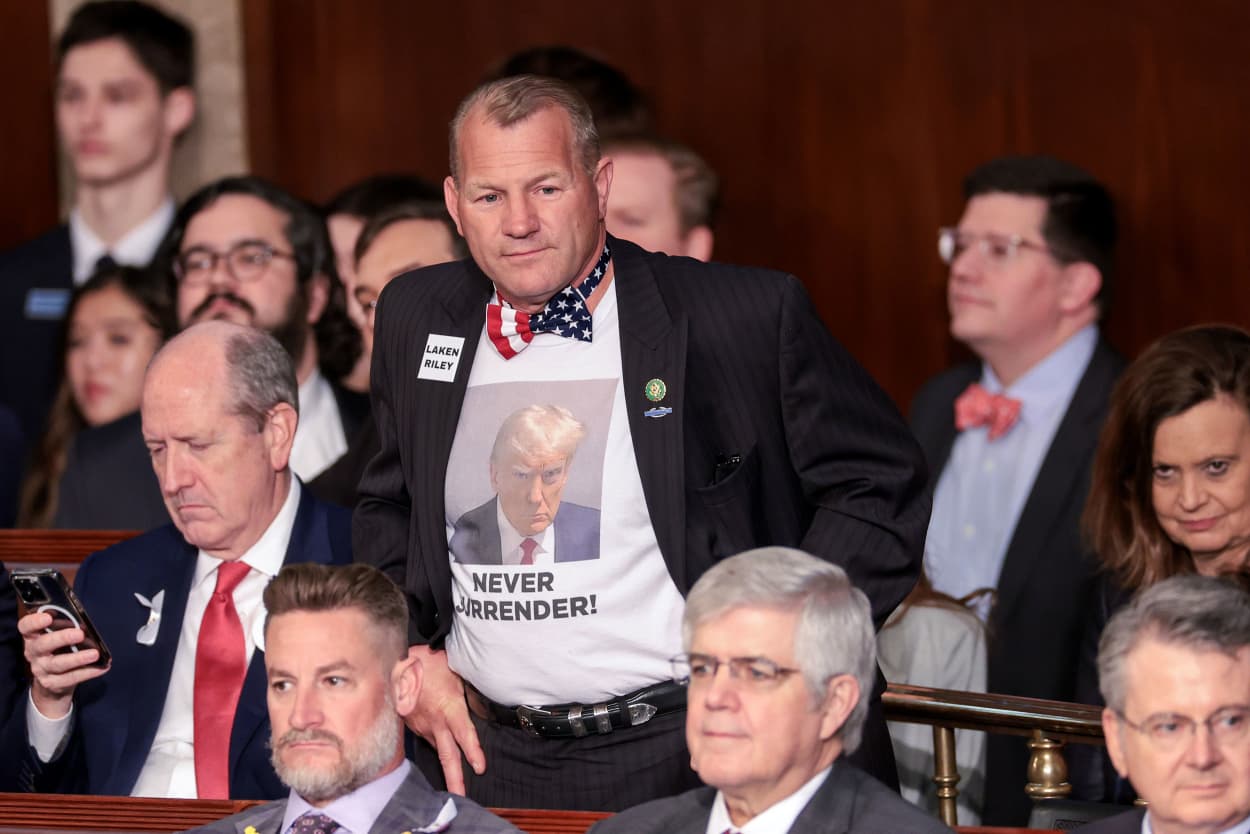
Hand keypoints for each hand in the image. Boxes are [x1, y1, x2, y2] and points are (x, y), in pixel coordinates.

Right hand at [19, 611, 107, 718]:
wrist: (53, 682)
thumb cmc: (59, 649)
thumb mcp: (58, 635)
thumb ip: (66, 625)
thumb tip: (85, 618)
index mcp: (34, 636)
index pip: (26, 627)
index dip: (34, 621)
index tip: (48, 617)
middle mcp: (34, 652)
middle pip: (42, 645)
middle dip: (61, 638)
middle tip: (79, 634)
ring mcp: (41, 669)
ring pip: (57, 664)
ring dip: (78, 658)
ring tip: (95, 654)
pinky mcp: (52, 683)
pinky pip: (70, 678)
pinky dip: (87, 672)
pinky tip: (101, 667)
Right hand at [401, 644, 484, 793]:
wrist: (397, 662)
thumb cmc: (429, 663)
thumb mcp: (454, 671)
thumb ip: (467, 690)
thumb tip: (481, 702)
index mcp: (448, 708)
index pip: (464, 733)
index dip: (472, 750)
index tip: (479, 767)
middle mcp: (435, 722)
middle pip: (447, 755)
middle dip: (454, 778)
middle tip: (460, 796)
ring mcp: (422, 726)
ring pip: (438, 749)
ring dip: (446, 765)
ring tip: (454, 786)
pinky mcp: (412, 726)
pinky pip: (428, 738)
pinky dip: (435, 744)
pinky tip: (441, 748)